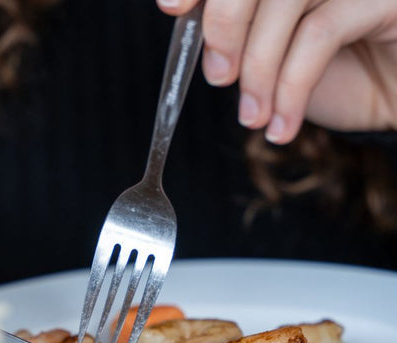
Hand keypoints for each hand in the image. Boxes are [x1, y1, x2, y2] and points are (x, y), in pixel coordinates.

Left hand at [157, 0, 396, 143]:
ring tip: (253, 116)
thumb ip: (235, 24)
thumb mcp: (271, 47)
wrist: (391, 97)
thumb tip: (182, 11)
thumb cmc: (331, 69)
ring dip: (258, 67)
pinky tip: (281, 126)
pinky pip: (320, 34)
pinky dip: (290, 89)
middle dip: (225, 25)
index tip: (172, 7)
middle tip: (219, 77)